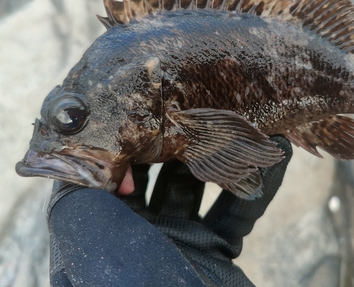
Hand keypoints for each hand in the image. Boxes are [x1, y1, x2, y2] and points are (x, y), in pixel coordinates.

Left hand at [47, 135, 291, 285]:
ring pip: (200, 184)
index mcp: (97, 235)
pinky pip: (240, 209)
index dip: (121, 141)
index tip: (143, 112)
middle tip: (196, 102)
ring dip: (221, 153)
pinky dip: (259, 182)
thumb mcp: (91, 244)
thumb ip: (75, 196)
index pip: (104, 174)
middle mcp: (136, 235)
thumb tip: (83, 155)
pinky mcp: (216, 251)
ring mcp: (178, 241)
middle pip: (154, 172)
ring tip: (239, 116)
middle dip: (175, 138)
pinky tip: (277, 153)